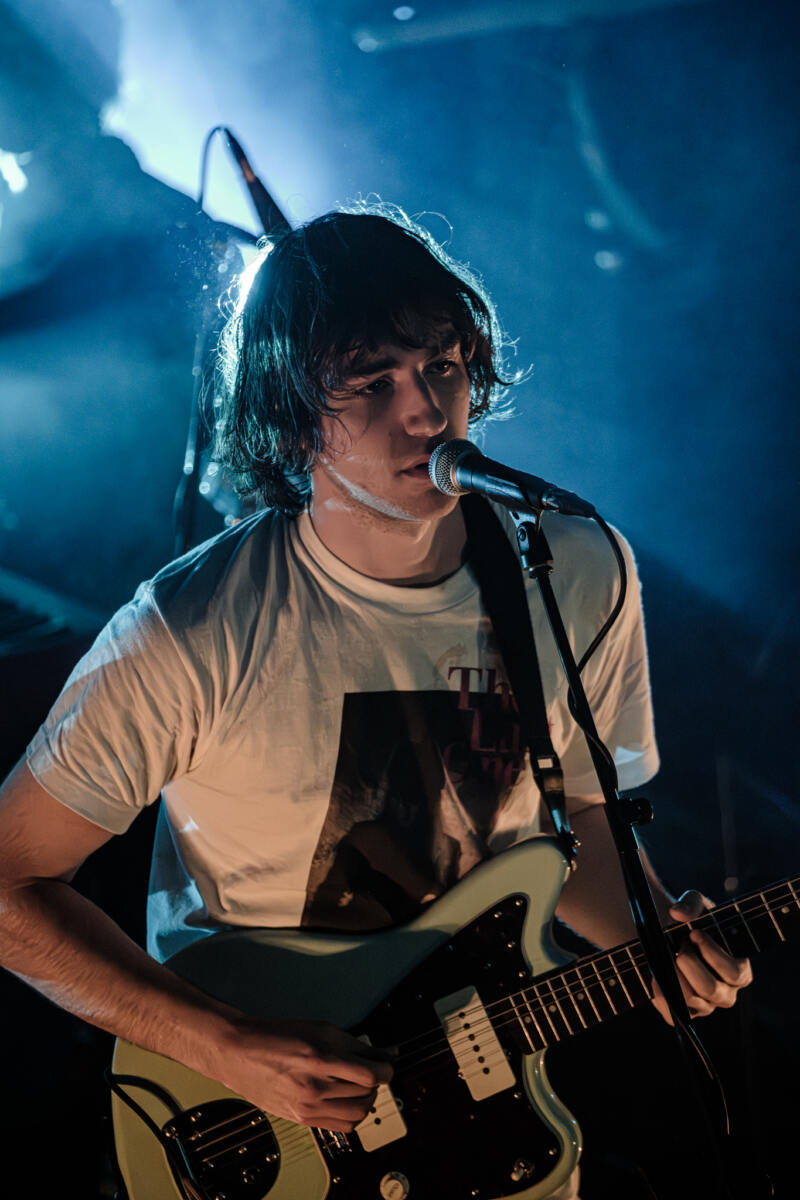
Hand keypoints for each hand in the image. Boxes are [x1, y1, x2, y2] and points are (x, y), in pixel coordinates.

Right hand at [211, 1016, 394, 1131]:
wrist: (239, 1051)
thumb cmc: (277, 1035)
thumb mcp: (320, 1029)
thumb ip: (355, 1044)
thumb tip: (387, 1053)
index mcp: (320, 1057)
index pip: (370, 1074)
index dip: (386, 1069)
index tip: (386, 1064)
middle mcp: (314, 1085)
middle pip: (366, 1093)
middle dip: (377, 1082)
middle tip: (373, 1072)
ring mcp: (307, 1105)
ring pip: (358, 1114)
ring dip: (366, 1101)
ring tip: (361, 1087)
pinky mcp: (301, 1118)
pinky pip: (341, 1127)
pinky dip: (352, 1116)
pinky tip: (347, 1101)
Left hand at [651, 889, 752, 1024]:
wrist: (669, 937)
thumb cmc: (691, 922)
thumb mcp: (695, 905)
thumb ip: (691, 904)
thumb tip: (678, 913)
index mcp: (738, 971)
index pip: (734, 972)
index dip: (712, 953)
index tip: (694, 933)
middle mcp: (726, 993)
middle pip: (710, 989)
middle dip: (689, 964)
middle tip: (677, 947)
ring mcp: (705, 1006)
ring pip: (690, 1000)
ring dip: (673, 976)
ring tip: (665, 957)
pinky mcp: (684, 1013)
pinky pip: (672, 1013)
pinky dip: (661, 993)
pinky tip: (656, 974)